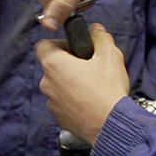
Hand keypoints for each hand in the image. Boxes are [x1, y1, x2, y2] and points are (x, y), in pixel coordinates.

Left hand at [36, 23, 130, 144]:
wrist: (111, 125)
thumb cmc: (108, 91)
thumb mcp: (110, 56)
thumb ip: (100, 37)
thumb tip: (96, 30)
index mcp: (54, 64)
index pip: (43, 45)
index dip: (59, 43)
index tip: (76, 49)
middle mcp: (47, 83)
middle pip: (52, 66)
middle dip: (69, 65)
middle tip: (90, 68)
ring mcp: (51, 103)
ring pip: (58, 86)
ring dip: (70, 84)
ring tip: (93, 87)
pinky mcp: (58, 118)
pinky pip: (63, 103)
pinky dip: (73, 101)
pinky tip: (90, 102)